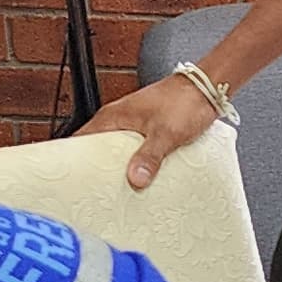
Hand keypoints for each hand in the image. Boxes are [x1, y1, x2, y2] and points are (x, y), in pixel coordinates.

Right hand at [79, 75, 219, 193]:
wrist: (208, 88)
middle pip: (98, 150)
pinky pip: (135, 150)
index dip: (74, 160)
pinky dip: (137, 162)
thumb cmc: (184, 101)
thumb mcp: (165, 133)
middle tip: (100, 192)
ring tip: (122, 189)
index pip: (80, 140)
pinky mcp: (149, 130)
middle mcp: (119, 119)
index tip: (74, 180)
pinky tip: (144, 176)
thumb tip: (135, 179)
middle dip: (98, 170)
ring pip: (118, 151)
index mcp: (113, 116)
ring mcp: (134, 125)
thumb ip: (149, 157)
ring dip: (120, 167)